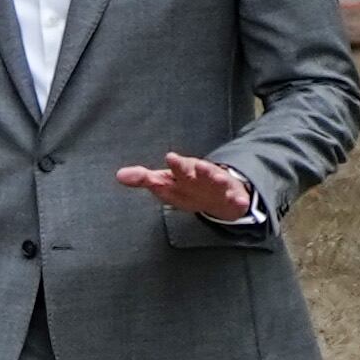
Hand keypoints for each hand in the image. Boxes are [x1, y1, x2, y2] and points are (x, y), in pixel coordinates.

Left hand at [119, 151, 256, 223]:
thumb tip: (119, 175)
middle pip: (192, 170)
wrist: (221, 195)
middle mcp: (199, 175)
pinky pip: (236, 199)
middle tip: (177, 160)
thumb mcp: (166, 183)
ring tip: (211, 172)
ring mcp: (217, 185)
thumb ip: (144, 179)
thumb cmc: (189, 185)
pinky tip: (240, 201)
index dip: (173, 165)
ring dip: (213, 175)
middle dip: (185, 166)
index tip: (170, 157)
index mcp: (182, 173)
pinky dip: (238, 200)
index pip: (174, 170)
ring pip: (216, 179)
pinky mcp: (233, 197)